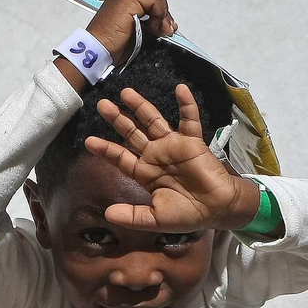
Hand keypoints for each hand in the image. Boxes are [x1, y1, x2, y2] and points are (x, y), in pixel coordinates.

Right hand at [85, 0, 176, 64]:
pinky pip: (154, 0)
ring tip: (159, 31)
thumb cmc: (113, 47)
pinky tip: (152, 28)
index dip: (161, 13)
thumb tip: (169, 26)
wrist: (98, 51)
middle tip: (166, 31)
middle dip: (164, 13)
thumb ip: (151, 26)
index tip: (163, 30)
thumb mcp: (138, 34)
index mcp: (124, 0)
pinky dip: (158, 14)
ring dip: (162, 14)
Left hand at [85, 85, 255, 231]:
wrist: (217, 210)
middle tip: (101, 104)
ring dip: (141, 106)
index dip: (106, 149)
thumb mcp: (155, 219)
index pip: (121, 158)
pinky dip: (186, 104)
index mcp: (146, 173)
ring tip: (126, 92)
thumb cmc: (187, 215)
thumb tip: (108, 215)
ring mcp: (173, 146)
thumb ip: (132, 216)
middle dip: (118, 119)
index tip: (89, 141)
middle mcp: (156, 155)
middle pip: (132, 133)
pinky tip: (180, 88)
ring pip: (153, 121)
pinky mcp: (192, 142)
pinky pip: (189, 120)